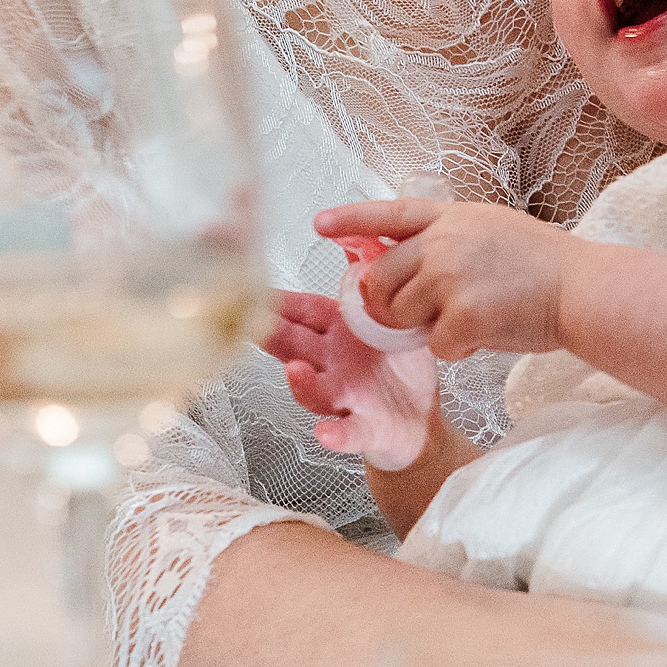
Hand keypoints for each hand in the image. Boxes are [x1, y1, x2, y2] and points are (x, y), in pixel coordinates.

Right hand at [263, 289, 436, 470]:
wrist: (418, 420)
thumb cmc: (395, 367)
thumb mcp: (380, 315)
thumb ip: (363, 278)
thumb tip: (353, 233)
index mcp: (334, 332)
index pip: (299, 310)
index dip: (274, 299)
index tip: (248, 283)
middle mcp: (331, 363)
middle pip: (294, 347)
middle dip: (271, 335)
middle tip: (252, 322)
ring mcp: (344, 396)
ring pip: (314, 390)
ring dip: (301, 383)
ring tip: (295, 372)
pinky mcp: (365, 427)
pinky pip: (348, 431)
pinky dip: (336, 433)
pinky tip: (327, 432)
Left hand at [312, 199, 573, 359]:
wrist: (582, 289)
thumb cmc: (544, 266)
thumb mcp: (490, 230)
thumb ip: (446, 239)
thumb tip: (402, 257)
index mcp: (452, 217)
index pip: (389, 214)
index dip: (351, 219)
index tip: (320, 224)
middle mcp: (444, 241)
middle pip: (381, 278)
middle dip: (388, 305)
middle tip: (416, 317)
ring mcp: (451, 277)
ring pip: (402, 315)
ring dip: (426, 328)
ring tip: (467, 320)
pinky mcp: (462, 315)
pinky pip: (436, 345)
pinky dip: (457, 349)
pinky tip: (486, 335)